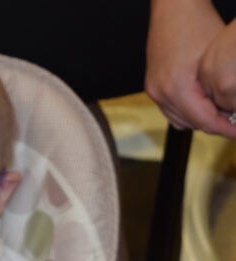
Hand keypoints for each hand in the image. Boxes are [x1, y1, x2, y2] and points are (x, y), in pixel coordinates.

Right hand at [145, 0, 235, 135]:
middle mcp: (161, 92)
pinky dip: (187, 110)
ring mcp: (154, 90)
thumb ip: (223, 91)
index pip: (204, 121)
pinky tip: (202, 101)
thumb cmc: (197, 24)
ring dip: (200, 118)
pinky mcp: (152, 86)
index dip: (225, 129)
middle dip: (215, 124)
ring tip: (221, 111)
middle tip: (234, 121)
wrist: (174, 8)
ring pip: (180, 120)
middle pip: (192, 124)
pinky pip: (170, 109)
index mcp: (177, 87)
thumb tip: (232, 111)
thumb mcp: (218, 59)